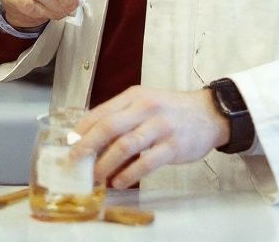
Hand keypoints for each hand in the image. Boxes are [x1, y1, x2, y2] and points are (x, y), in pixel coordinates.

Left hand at [72, 86, 229, 188]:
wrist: (209, 113)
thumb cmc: (172, 110)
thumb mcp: (145, 103)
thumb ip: (122, 116)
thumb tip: (92, 139)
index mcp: (134, 96)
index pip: (101, 112)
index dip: (82, 130)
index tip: (69, 144)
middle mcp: (146, 108)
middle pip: (109, 127)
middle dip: (88, 146)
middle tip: (75, 161)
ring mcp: (160, 127)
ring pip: (125, 146)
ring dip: (106, 164)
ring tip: (96, 177)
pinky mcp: (173, 146)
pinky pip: (146, 162)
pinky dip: (129, 174)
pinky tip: (119, 182)